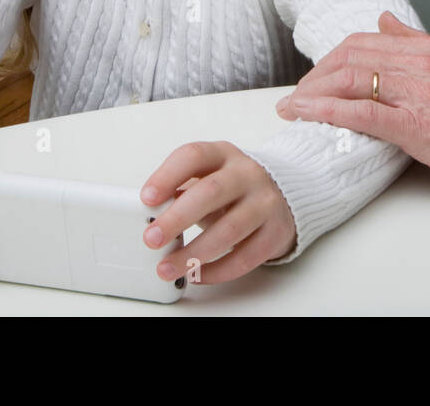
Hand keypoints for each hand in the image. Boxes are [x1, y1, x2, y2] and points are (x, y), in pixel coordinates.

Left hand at [139, 141, 295, 283]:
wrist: (283, 197)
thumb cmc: (233, 189)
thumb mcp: (208, 177)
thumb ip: (181, 190)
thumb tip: (150, 217)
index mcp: (223, 155)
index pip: (194, 156)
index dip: (168, 176)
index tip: (146, 199)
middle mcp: (248, 174)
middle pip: (212, 192)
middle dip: (178, 218)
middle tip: (152, 238)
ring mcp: (265, 202)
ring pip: (230, 229)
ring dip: (194, 253)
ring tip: (167, 267)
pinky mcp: (275, 232)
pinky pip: (245, 257)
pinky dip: (217, 271)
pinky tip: (196, 275)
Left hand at [276, 11, 429, 199]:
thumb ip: (420, 43)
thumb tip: (387, 21)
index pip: (364, 43)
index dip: (330, 59)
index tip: (314, 77)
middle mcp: (423, 65)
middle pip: (349, 58)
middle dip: (315, 76)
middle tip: (298, 96)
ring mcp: (420, 94)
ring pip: (351, 80)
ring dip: (312, 94)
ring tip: (293, 108)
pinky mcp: (420, 127)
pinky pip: (362, 113)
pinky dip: (327, 111)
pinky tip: (306, 115)